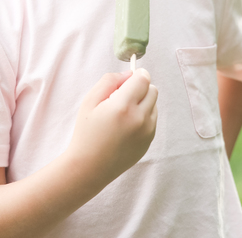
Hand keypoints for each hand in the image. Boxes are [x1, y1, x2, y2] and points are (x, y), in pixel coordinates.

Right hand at [66, 69, 158, 185]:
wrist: (89, 167)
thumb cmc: (86, 132)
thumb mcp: (90, 101)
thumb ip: (109, 81)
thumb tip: (129, 73)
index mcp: (123, 106)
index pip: (143, 79)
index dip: (136, 74)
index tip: (128, 79)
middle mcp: (139, 119)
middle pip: (152, 90)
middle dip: (140, 88)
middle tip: (122, 96)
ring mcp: (147, 132)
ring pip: (154, 104)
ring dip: (143, 102)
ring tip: (123, 113)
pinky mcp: (149, 141)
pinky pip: (152, 119)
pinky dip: (143, 116)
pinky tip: (126, 126)